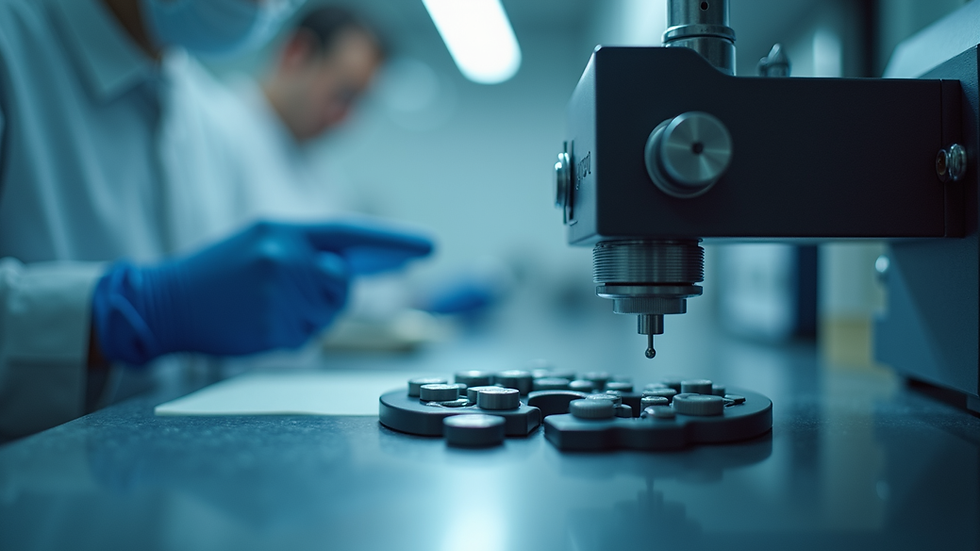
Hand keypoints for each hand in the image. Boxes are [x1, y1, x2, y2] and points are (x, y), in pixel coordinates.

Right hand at [92, 220, 432, 364]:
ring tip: (266, 306)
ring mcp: (278, 292)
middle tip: (290, 294)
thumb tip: (357, 269)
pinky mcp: (272, 325)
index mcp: (283, 229)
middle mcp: (284, 255)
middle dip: (328, 293)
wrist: (165, 301)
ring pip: (327, 312)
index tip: (430, 246)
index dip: (393, 240)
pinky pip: (306, 336)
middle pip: (342, 282)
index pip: (350, 232)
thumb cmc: (220, 273)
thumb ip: (309, 253)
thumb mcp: (264, 244)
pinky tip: (259, 323)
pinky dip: (290, 335)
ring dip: (308, 315)